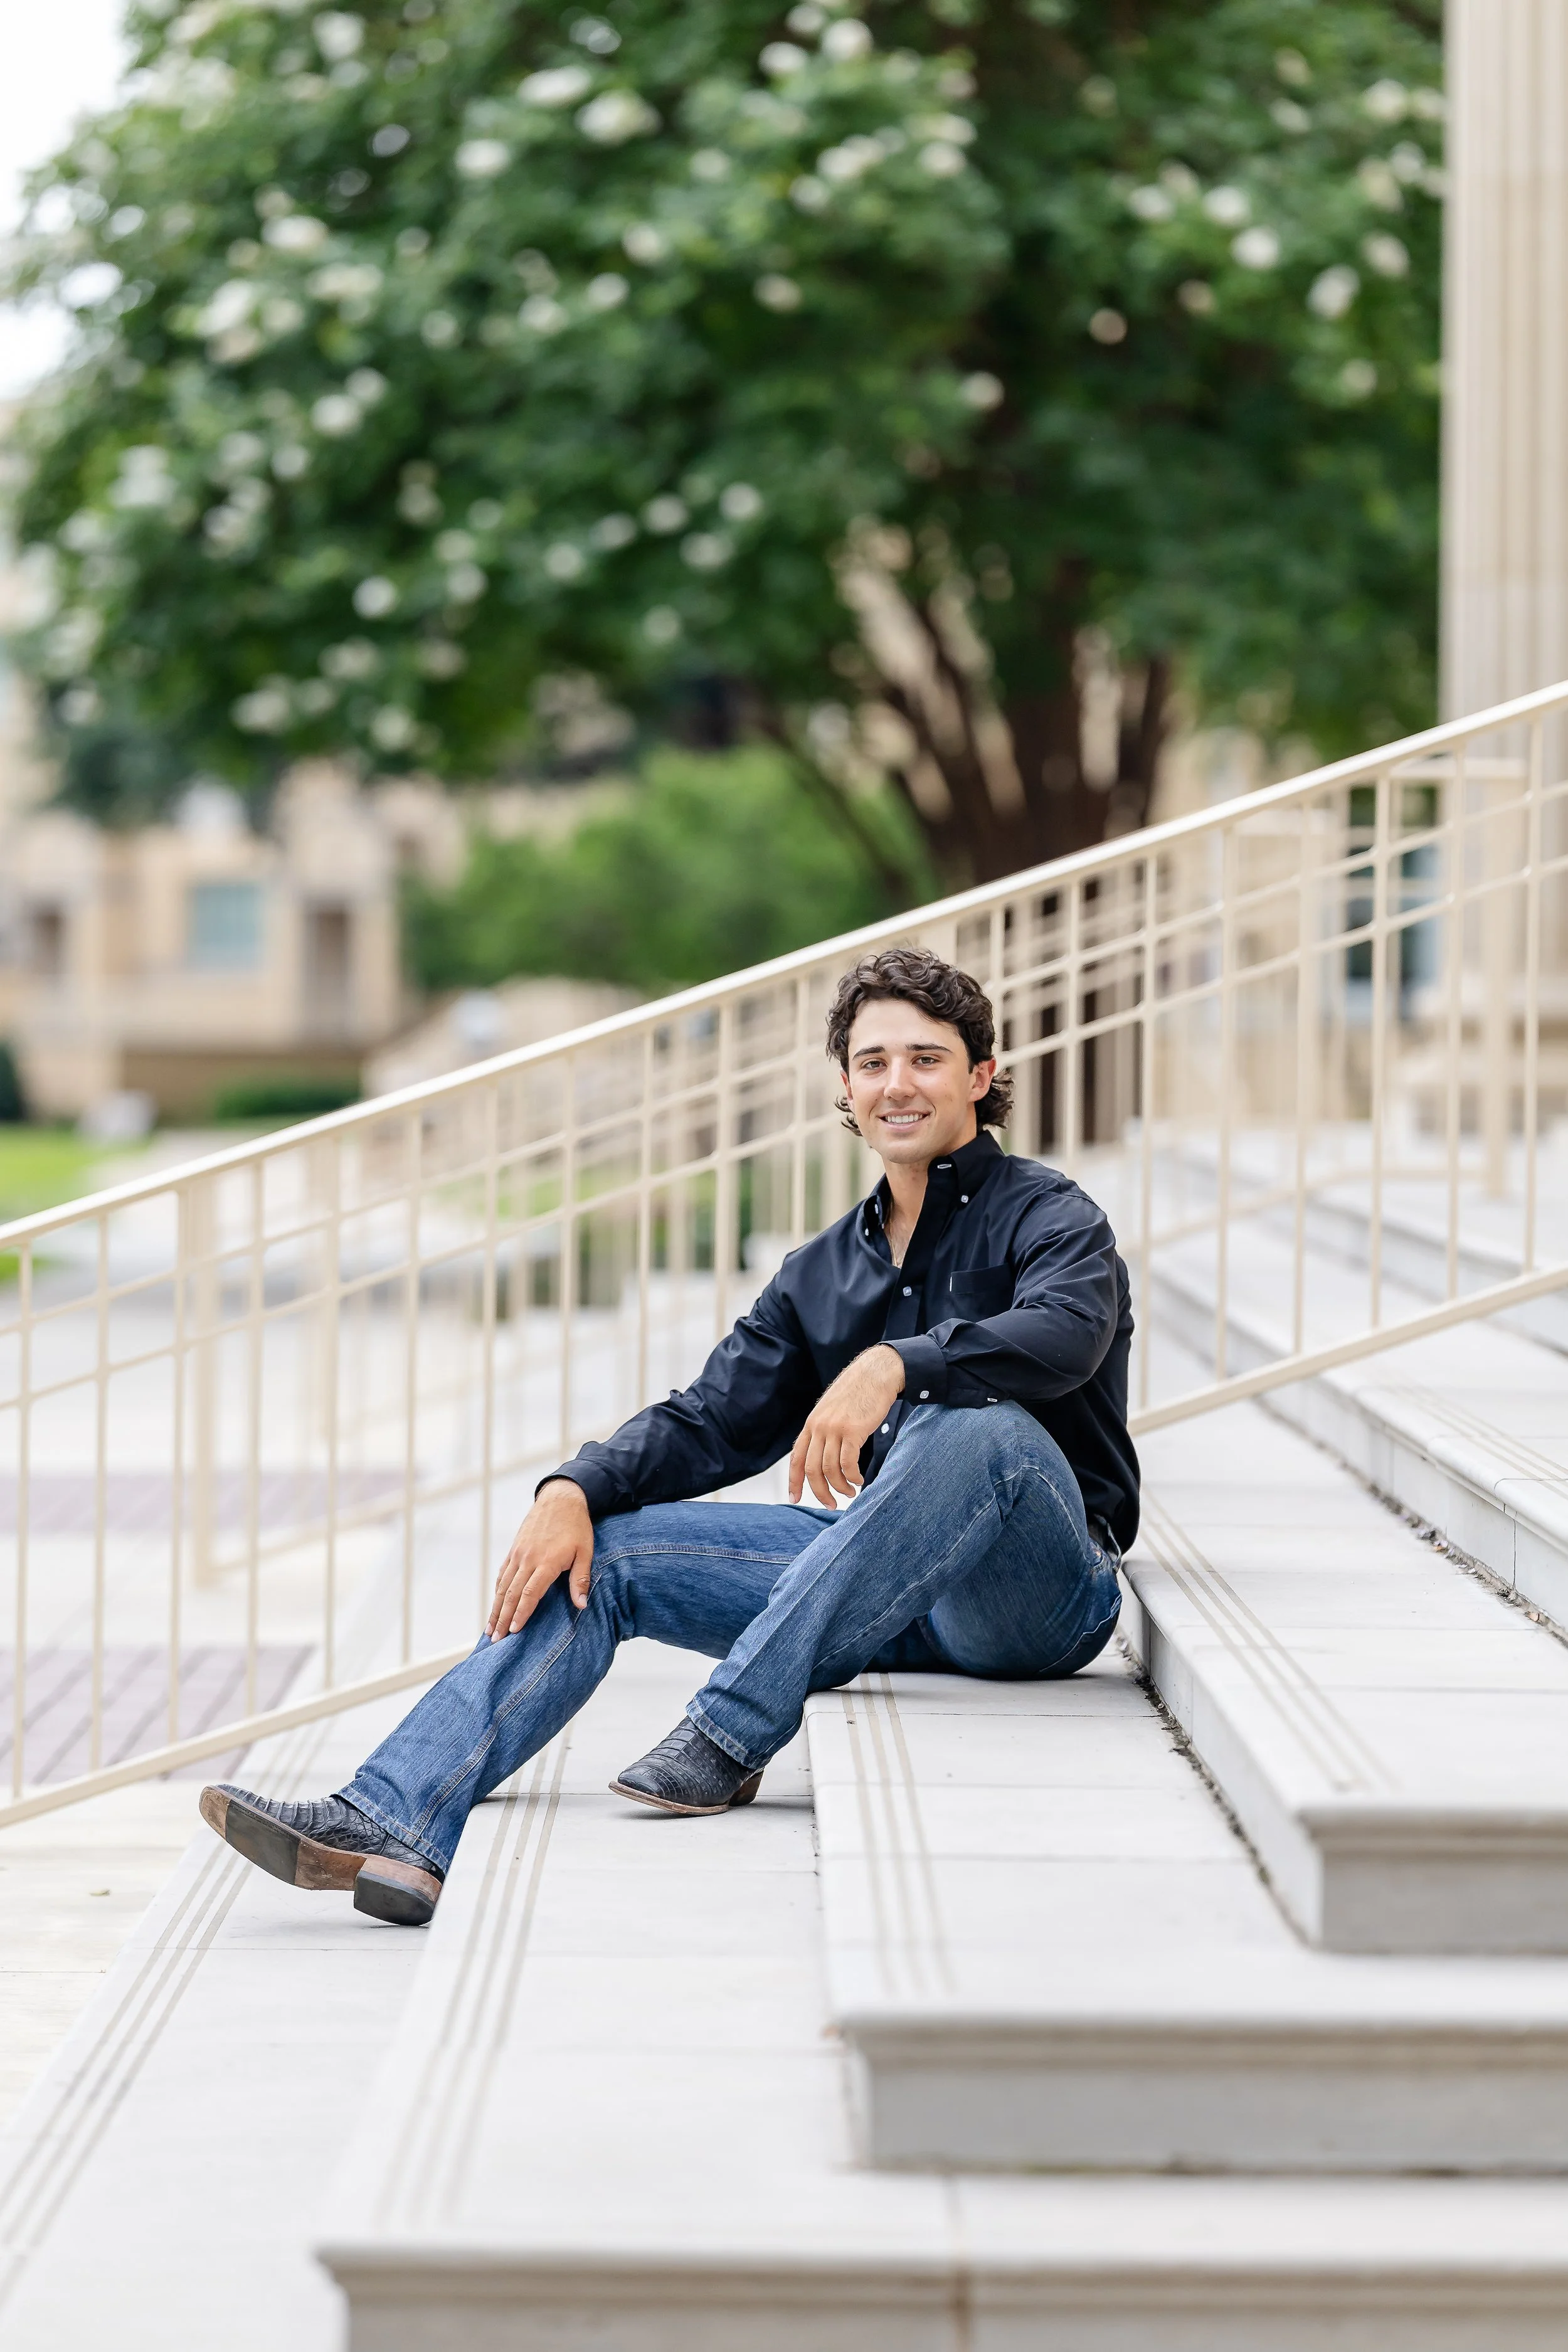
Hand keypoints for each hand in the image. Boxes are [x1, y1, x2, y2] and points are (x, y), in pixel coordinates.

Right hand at [487, 1478, 593, 1636]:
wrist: (561, 1498)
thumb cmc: (576, 1526)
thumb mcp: (585, 1551)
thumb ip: (581, 1579)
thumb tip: (581, 1606)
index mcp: (547, 1562)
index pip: (530, 1593)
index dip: (521, 1613)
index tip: (513, 1631)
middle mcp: (528, 1558)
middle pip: (512, 1593)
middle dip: (502, 1618)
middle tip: (495, 1640)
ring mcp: (518, 1553)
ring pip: (503, 1585)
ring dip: (495, 1608)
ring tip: (489, 1629)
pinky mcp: (514, 1549)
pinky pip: (502, 1573)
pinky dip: (497, 1590)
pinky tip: (495, 1603)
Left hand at [789, 1346, 905, 1507]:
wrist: (876, 1372)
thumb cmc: (858, 1391)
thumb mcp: (832, 1408)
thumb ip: (825, 1429)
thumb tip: (825, 1453)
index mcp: (812, 1423)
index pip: (796, 1458)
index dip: (794, 1481)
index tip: (795, 1499)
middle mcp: (819, 1427)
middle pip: (811, 1469)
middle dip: (819, 1492)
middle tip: (830, 1505)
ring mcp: (835, 1428)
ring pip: (830, 1470)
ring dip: (840, 1487)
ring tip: (850, 1493)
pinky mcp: (853, 1430)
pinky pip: (848, 1463)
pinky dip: (853, 1477)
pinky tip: (860, 1480)